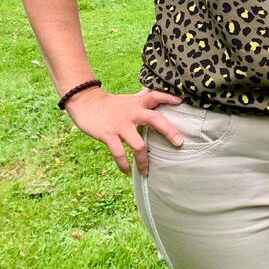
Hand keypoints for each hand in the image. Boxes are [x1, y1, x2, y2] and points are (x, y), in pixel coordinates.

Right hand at [64, 87, 183, 175]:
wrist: (86, 102)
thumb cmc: (110, 104)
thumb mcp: (128, 100)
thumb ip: (141, 101)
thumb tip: (154, 98)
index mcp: (138, 103)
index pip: (156, 97)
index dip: (169, 98)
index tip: (182, 102)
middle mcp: (133, 113)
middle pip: (155, 120)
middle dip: (169, 131)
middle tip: (179, 142)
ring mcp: (121, 125)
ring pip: (138, 145)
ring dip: (143, 160)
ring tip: (146, 171)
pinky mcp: (109, 135)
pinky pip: (119, 153)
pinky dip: (124, 165)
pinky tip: (127, 171)